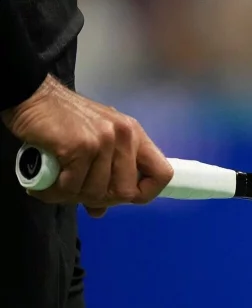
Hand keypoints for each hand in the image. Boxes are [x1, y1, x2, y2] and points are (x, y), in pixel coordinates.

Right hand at [1, 75, 172, 216]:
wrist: (32, 95)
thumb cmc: (64, 121)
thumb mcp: (94, 143)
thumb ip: (103, 175)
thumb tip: (99, 212)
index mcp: (135, 136)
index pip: (163, 174)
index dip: (146, 193)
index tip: (121, 197)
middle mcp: (125, 137)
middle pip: (126, 192)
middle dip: (99, 199)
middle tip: (76, 193)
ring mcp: (104, 140)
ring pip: (96, 193)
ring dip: (72, 197)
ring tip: (57, 187)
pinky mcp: (81, 146)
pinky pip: (71, 187)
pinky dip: (55, 192)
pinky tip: (45, 185)